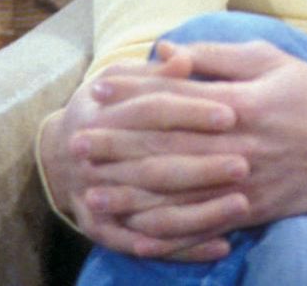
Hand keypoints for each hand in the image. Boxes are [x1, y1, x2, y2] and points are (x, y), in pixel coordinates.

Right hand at [43, 51, 245, 260]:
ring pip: (151, 211)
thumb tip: (182, 58)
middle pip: (154, 165)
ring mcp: (96, 198)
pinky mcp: (103, 230)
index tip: (232, 113)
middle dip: (201, 167)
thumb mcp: (125, 79)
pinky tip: (221, 244)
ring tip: (243, 206)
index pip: (152, 110)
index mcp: (102, 114)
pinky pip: (145, 244)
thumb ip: (157, 72)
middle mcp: (94, 160)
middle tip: (245, 165)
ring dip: (199, 213)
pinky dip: (182, 248)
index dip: (192, 111)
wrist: (61, 149)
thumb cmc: (109, 104)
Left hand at [107, 40, 306, 238]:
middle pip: (167, 148)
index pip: (175, 99)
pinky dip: (168, 232)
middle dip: (118, 147)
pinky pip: (203, 225)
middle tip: (78, 145)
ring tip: (93, 192)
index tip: (97, 92)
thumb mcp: (270, 60)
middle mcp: (238, 146)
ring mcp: (244, 183)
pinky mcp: (252, 210)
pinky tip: (137, 231)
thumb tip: (168, 51)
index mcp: (242, 104)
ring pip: (178, 192)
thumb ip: (217, 57)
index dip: (132, 95)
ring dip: (132, 193)